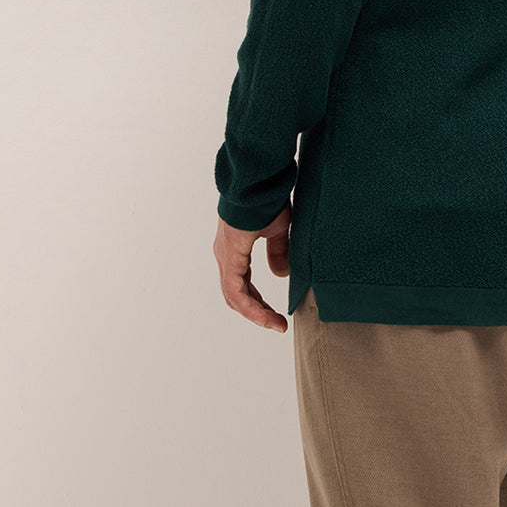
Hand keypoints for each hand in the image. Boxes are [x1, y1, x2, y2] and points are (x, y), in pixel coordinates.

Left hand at [213, 204, 290, 333]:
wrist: (259, 181)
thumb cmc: (267, 198)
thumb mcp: (276, 229)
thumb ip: (278, 251)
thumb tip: (280, 274)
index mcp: (234, 249)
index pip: (242, 285)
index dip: (259, 302)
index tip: (277, 316)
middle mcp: (225, 255)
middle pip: (237, 294)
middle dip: (258, 312)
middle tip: (277, 324)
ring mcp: (225, 256)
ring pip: (235, 296)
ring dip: (256, 313)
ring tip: (276, 324)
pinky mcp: (230, 256)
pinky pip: (236, 290)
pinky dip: (250, 306)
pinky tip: (265, 316)